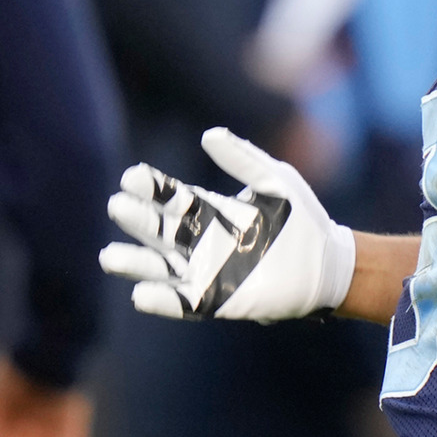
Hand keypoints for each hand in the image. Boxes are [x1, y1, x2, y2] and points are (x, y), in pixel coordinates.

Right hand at [100, 127, 354, 320]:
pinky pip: (182, 303)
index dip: (152, 189)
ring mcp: (205, 272)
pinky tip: (140, 294)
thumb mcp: (276, 180)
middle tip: (116, 207)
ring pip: (160, 267)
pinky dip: (161, 300)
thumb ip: (243, 158)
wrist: (327, 263)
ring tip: (109, 257)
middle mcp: (200, 241)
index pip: (172, 198)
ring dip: (135, 263)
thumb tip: (209, 134)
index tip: (132, 177)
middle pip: (159, 230)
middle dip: (138, 220)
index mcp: (210, 210)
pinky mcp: (216, 300)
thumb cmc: (301, 218)